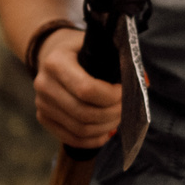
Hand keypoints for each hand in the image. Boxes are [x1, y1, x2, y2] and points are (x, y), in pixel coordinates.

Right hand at [34, 25, 119, 151]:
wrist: (52, 54)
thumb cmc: (80, 50)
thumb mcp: (95, 44)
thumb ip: (118, 59)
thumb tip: (144, 81)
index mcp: (55, 62)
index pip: (87, 89)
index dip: (111, 96)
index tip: (124, 91)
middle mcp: (44, 84)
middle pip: (84, 113)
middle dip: (112, 114)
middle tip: (126, 108)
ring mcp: (41, 103)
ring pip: (80, 129)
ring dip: (105, 127)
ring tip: (118, 118)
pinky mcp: (43, 117)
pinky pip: (71, 138)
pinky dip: (93, 139)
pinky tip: (106, 132)